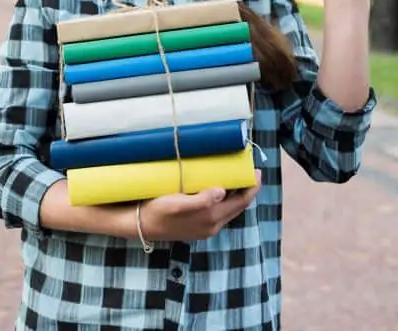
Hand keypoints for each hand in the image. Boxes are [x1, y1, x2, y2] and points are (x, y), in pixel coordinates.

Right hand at [138, 170, 261, 241]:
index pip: (240, 203)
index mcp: (210, 219)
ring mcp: (205, 227)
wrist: (141, 225)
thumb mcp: (176, 203)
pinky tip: (220, 189)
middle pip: (238, 207)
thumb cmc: (157, 211)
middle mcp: (212, 226)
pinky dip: (226, 199)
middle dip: (246, 190)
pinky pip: (220, 211)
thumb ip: (201, 200)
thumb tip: (222, 191)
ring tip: (237, 177)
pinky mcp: (198, 226)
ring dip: (237, 195)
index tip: (256, 171)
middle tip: (249, 171)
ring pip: (229, 209)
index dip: (251, 188)